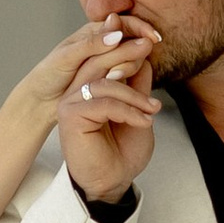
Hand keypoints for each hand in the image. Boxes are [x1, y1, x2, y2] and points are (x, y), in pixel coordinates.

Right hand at [49, 14, 159, 203]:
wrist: (114, 182)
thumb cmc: (123, 151)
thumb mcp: (138, 110)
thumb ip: (137, 85)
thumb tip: (144, 56)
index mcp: (91, 86)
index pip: (106, 57)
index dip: (127, 46)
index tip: (152, 40)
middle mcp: (77, 90)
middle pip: (101, 61)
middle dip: (129, 54)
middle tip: (151, 47)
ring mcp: (71, 101)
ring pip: (105, 82)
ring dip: (135, 96)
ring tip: (153, 111)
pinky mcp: (70, 115)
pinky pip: (104, 103)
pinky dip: (128, 111)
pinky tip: (144, 122)